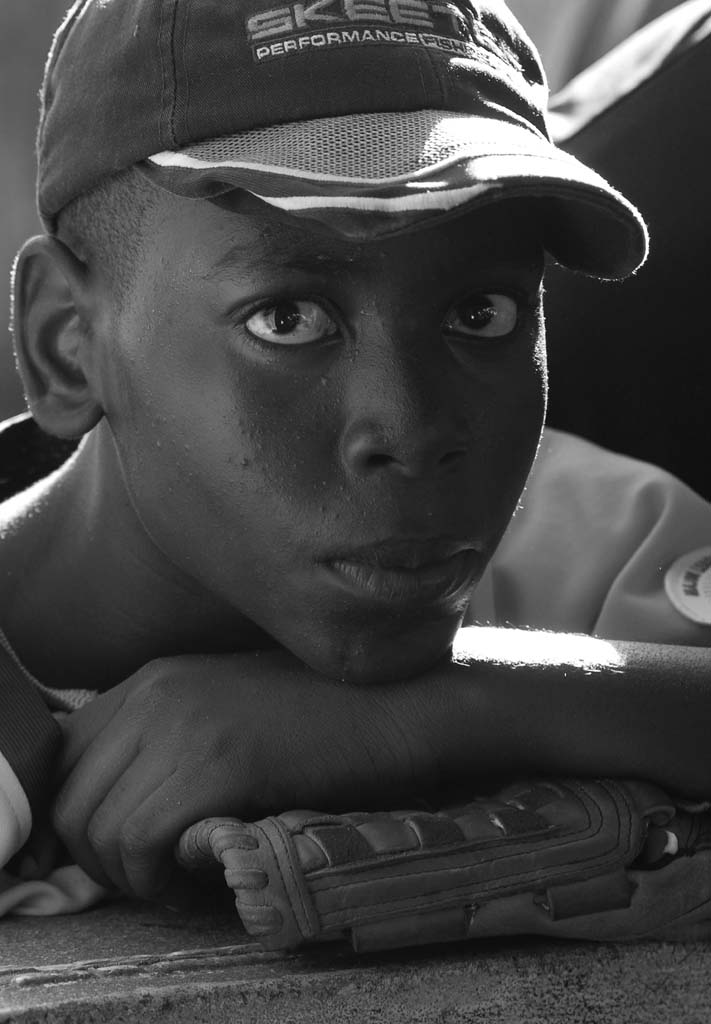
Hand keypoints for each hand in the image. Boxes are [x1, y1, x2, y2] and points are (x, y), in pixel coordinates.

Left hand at [52, 650, 423, 901]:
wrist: (394, 706)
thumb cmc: (317, 720)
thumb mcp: (223, 710)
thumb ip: (164, 740)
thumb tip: (113, 804)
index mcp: (153, 678)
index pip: (60, 757)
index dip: (75, 817)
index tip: (114, 849)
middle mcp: (155, 692)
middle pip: (69, 799)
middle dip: (96, 858)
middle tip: (147, 876)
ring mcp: (183, 722)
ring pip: (98, 828)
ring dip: (128, 874)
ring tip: (175, 877)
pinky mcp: (217, 761)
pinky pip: (140, 840)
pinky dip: (156, 877)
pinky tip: (194, 875)